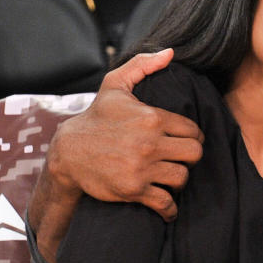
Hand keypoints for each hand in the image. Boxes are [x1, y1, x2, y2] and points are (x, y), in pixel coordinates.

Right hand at [47, 49, 203, 220]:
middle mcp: (149, 143)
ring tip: (171, 177)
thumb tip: (170, 53)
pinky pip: (166, 203)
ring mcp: (142, 168)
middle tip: (180, 159)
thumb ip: (142, 65)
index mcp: (151, 117)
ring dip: (179, 180)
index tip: (184, 142)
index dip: (192, 137)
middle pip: (194, 154)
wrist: (68, 152)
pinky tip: (168, 207)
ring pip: (182, 178)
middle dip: (190, 158)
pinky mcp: (133, 189)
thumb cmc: (96, 117)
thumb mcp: (115, 86)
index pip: (193, 130)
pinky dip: (170, 209)